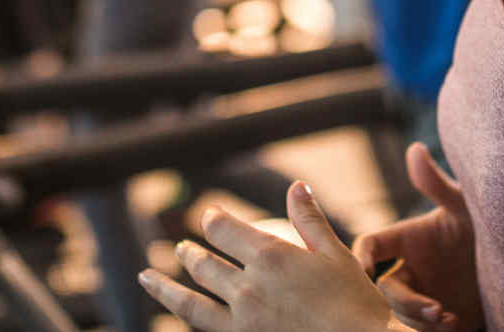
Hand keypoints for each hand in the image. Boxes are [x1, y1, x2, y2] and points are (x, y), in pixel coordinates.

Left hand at [140, 181, 398, 331]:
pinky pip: (203, 328)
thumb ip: (310, 220)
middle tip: (181, 250)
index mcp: (270, 256)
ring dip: (164, 288)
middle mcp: (247, 287)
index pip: (224, 230)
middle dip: (190, 254)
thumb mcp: (338, 255)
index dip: (213, 221)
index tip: (208, 218)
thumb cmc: (356, 304)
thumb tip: (296, 185)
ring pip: (190, 301)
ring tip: (148, 277)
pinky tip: (177, 317)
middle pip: (204, 265)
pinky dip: (185, 319)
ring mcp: (240, 321)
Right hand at [351, 144, 480, 331]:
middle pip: (385, 290)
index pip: (371, 246)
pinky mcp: (439, 317)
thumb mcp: (465, 205)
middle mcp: (410, 268)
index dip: (360, 259)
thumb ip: (438, 185)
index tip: (364, 274)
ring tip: (448, 318)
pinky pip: (421, 329)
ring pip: (400, 314)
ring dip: (418, 321)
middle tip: (435, 310)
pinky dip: (432, 331)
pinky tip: (455, 323)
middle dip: (405, 303)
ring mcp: (424, 293)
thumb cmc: (488, 223)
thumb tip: (415, 149)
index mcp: (407, 239)